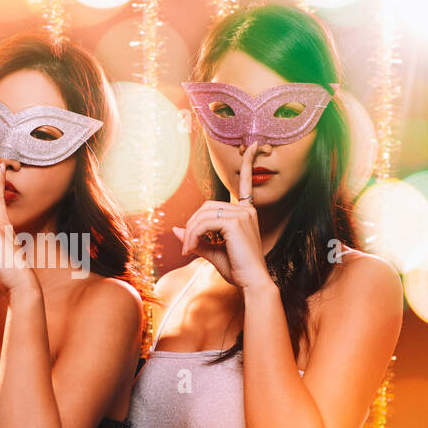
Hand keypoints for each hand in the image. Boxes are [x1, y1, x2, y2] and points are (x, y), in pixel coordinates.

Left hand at [171, 145, 272, 290]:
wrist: (252, 282)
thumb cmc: (237, 269)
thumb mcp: (214, 251)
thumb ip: (196, 239)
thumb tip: (175, 230)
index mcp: (245, 212)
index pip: (246, 182)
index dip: (248, 163)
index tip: (252, 145)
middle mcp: (246, 209)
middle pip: (206, 206)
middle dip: (191, 225)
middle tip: (186, 246)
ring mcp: (242, 214)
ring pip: (203, 215)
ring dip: (189, 233)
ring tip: (188, 250)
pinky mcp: (236, 222)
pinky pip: (204, 224)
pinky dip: (192, 236)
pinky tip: (190, 250)